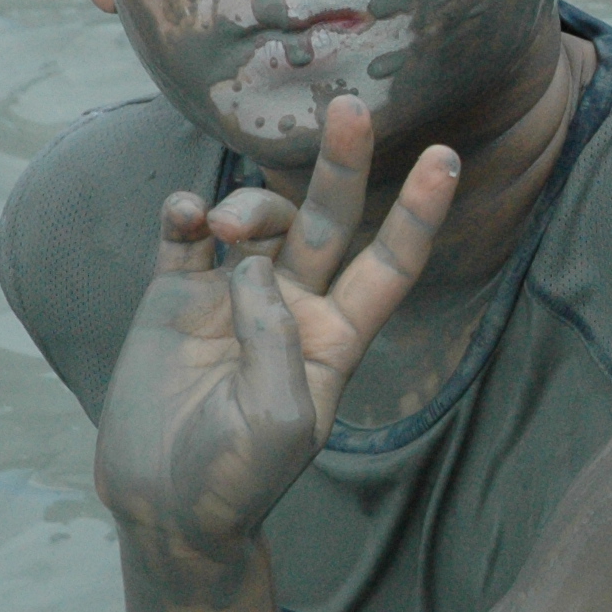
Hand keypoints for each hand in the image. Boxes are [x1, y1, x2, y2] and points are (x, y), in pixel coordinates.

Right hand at [95, 96, 457, 558]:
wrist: (164, 505)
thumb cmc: (238, 477)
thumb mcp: (281, 422)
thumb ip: (277, 343)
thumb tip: (253, 270)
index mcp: (338, 335)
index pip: (390, 262)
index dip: (418, 212)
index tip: (446, 157)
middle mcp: (294, 303)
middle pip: (330, 219)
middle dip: (344, 163)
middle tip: (351, 107)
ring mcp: (233, 294)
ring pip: (259, 220)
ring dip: (249, 206)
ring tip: (220, 226)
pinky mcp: (175, 295)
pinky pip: (186, 233)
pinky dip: (187, 210)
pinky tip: (186, 215)